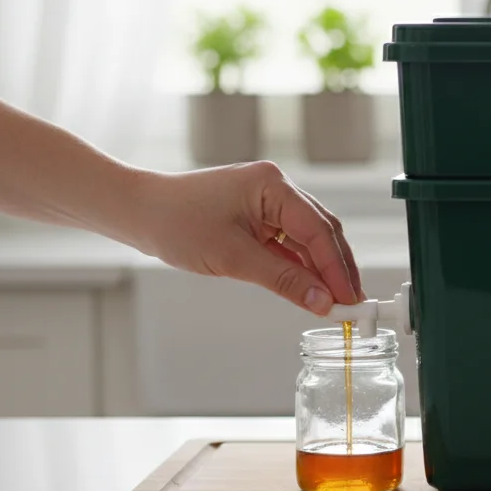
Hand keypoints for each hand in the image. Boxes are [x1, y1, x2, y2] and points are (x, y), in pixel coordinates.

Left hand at [132, 161, 362, 314]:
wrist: (138, 212)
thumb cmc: (175, 222)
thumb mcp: (233, 258)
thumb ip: (283, 280)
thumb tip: (321, 302)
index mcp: (273, 185)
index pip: (319, 231)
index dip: (337, 269)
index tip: (349, 300)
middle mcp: (277, 188)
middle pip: (322, 232)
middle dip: (338, 270)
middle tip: (351, 305)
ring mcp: (269, 202)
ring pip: (309, 240)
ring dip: (322, 271)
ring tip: (335, 303)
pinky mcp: (259, 217)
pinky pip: (290, 244)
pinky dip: (302, 267)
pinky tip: (311, 289)